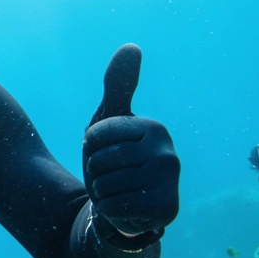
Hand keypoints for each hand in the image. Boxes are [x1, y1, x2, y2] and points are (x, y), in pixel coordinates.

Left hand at [83, 44, 179, 236]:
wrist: (129, 208)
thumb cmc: (117, 159)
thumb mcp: (111, 120)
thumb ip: (118, 85)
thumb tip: (131, 46)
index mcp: (153, 128)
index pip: (95, 136)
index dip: (90, 148)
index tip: (106, 152)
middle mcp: (167, 152)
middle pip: (99, 162)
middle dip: (97, 172)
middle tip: (114, 176)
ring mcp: (168, 183)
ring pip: (105, 185)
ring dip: (102, 192)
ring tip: (118, 191)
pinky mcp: (165, 209)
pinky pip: (114, 207)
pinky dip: (111, 210)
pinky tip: (125, 208)